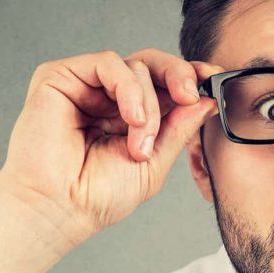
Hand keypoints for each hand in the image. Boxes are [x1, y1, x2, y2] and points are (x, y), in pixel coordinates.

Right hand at [0, 48, 223, 247]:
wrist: (59, 209)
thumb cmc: (98, 196)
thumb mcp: (155, 162)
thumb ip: (179, 128)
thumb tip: (207, 100)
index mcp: (128, 115)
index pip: (164, 84)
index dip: (190, 77)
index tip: (214, 77)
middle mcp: (107, 97)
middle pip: (152, 64)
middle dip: (179, 75)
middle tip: (191, 94)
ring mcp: (84, 86)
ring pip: (135, 66)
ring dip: (148, 105)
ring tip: (140, 144)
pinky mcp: (60, 77)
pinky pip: (108, 63)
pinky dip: (128, 89)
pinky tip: (130, 119)